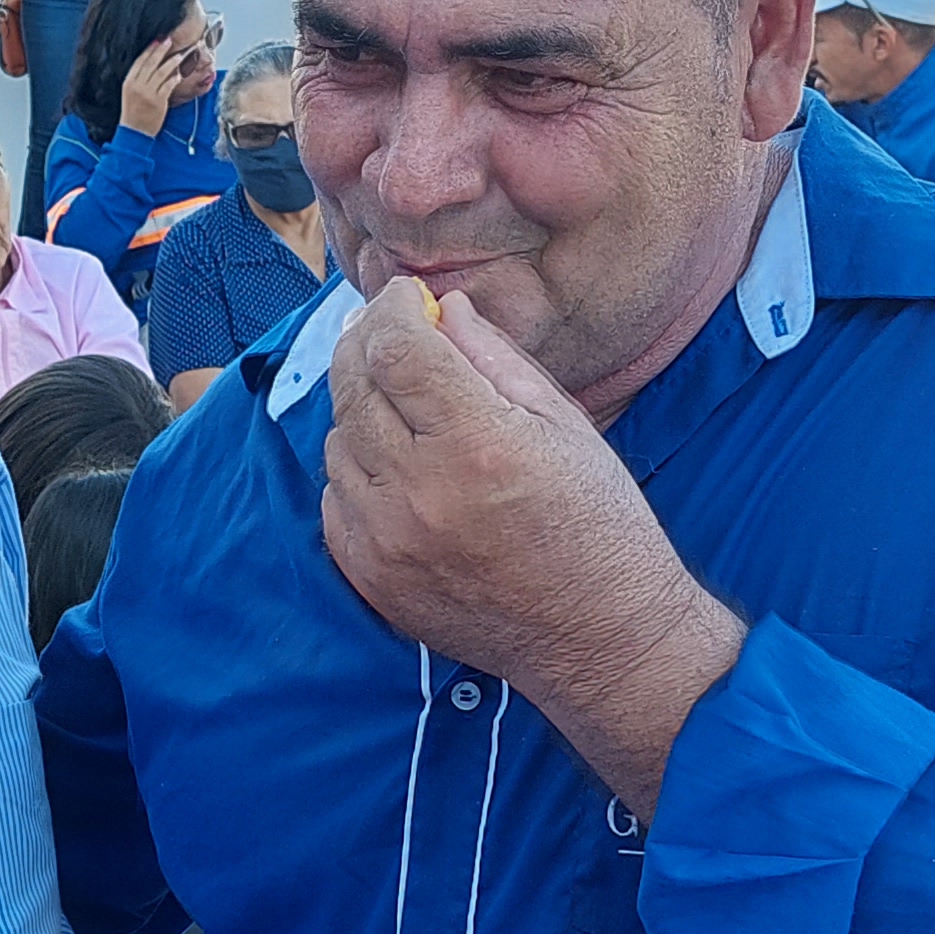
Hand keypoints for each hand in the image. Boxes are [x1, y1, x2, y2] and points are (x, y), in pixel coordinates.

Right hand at [117, 23, 202, 135]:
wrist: (134, 132)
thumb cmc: (133, 113)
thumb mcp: (130, 93)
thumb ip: (139, 80)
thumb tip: (153, 65)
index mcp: (129, 82)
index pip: (139, 62)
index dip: (149, 50)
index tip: (157, 40)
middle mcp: (137, 86)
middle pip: (151, 64)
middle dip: (161, 50)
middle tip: (169, 40)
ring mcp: (148, 93)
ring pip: (161, 73)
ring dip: (171, 62)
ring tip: (179, 55)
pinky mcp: (158, 102)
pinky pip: (168, 86)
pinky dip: (174, 79)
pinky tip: (179, 75)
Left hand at [321, 280, 740, 815]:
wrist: (600, 638)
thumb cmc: (599, 523)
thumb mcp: (565, 424)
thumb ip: (494, 359)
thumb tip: (443, 308)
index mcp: (479, 443)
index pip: (397, 347)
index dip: (394, 307)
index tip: (407, 295)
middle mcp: (421, 491)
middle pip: (353, 386)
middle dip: (366, 343)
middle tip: (389, 329)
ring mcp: (387, 541)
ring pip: (336, 442)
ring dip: (362, 409)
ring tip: (406, 406)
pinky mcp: (372, 580)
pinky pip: (334, 500)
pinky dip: (357, 472)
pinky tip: (399, 468)